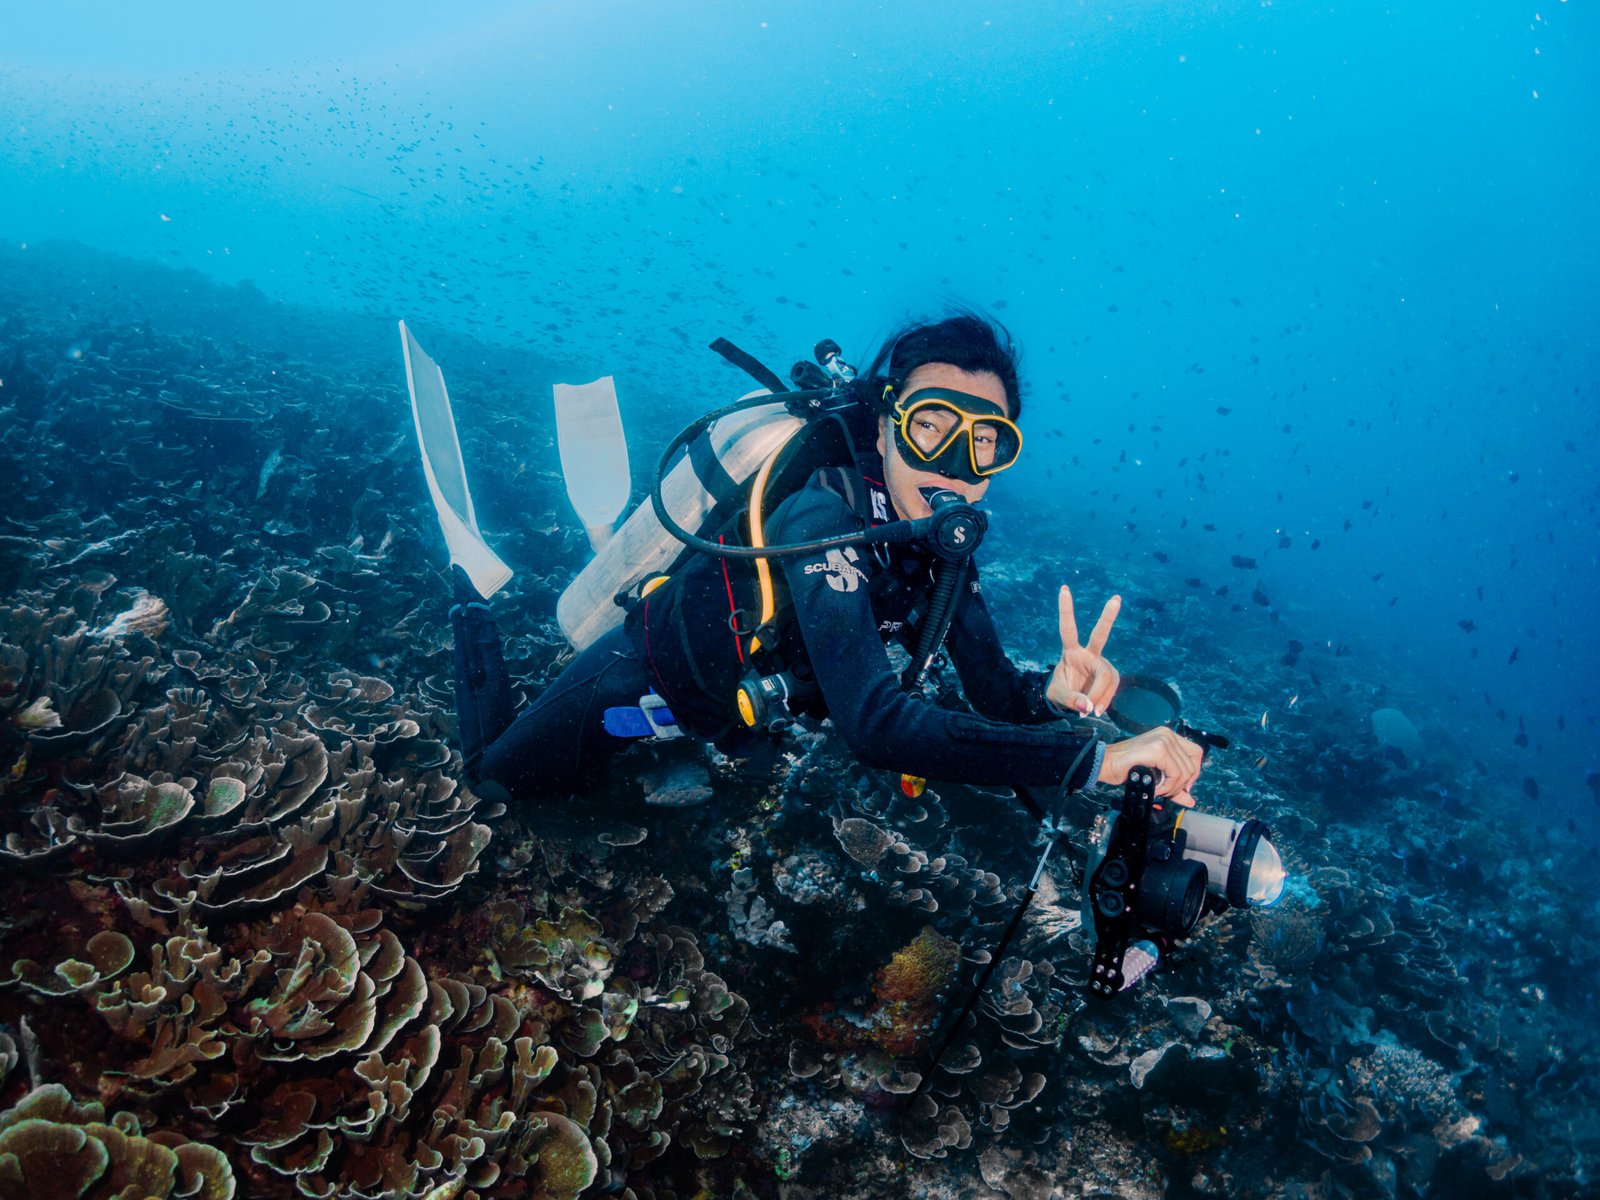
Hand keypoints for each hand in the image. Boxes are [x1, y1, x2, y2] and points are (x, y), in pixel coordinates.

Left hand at [1046, 586, 1120, 715]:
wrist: (1071, 701)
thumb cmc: (1060, 692)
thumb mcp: (1057, 696)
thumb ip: (1070, 700)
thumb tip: (1088, 706)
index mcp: (1070, 652)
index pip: (1067, 629)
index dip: (1066, 610)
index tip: (1063, 588)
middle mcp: (1088, 654)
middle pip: (1100, 635)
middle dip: (1108, 617)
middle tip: (1116, 598)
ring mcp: (1101, 664)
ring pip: (1106, 676)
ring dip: (1100, 695)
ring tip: (1090, 711)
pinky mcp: (1110, 676)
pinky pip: (1110, 689)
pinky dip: (1104, 701)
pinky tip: (1097, 709)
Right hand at [1097, 726, 1204, 807]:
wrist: (1105, 764)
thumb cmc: (1127, 768)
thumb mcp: (1156, 776)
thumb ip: (1174, 786)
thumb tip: (1191, 801)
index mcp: (1169, 736)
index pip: (1196, 753)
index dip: (1194, 772)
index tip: (1182, 785)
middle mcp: (1168, 734)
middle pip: (1192, 765)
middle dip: (1181, 785)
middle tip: (1166, 792)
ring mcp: (1163, 740)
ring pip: (1184, 772)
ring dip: (1172, 788)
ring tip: (1157, 790)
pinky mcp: (1157, 749)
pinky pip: (1174, 774)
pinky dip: (1167, 787)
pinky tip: (1155, 788)